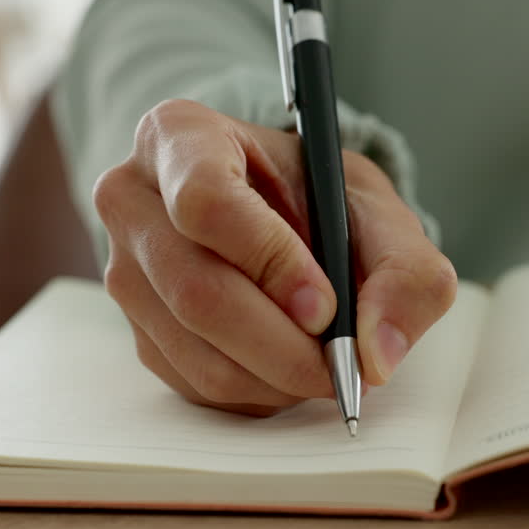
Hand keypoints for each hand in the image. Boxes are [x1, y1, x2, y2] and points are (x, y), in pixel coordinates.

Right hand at [93, 99, 456, 415]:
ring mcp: (124, 270)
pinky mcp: (136, 330)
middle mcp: (133, 200)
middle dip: (284, 344)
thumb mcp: (377, 210)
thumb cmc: (319, 201)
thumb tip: (378, 355)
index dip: (270, 261)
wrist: (281, 217)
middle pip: (196, 291)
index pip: (205, 202)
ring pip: (196, 349)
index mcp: (179, 137)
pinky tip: (289, 366)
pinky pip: (194, 382)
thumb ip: (404, 272)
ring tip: (326, 360)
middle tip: (344, 362)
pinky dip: (258, 391)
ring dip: (277, 376)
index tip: (325, 305)